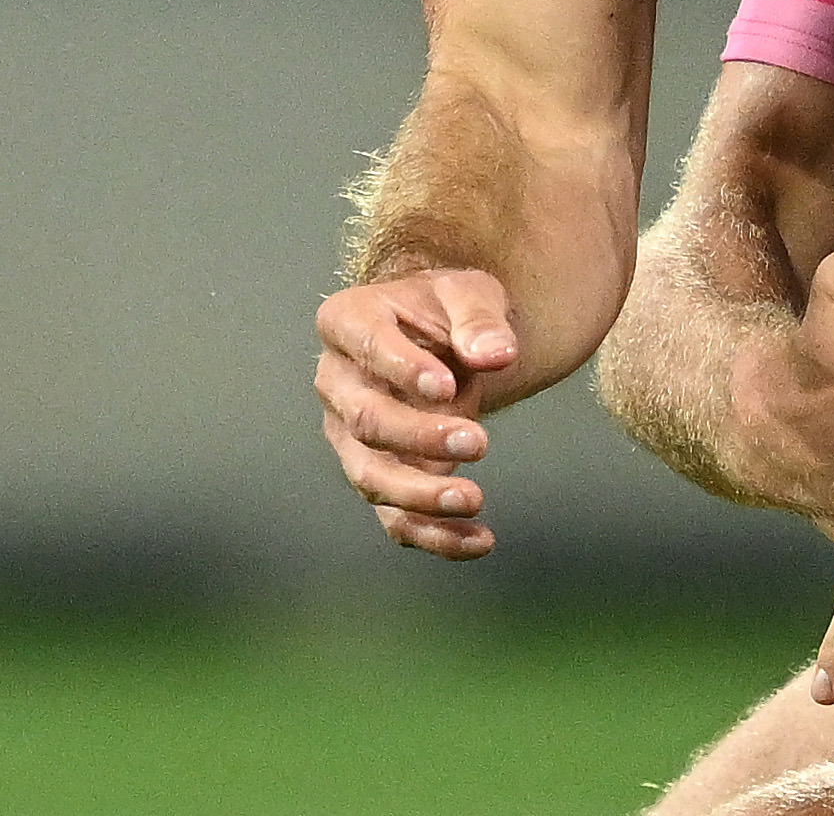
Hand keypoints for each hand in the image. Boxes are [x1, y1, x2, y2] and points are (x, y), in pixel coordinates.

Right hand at [315, 267, 523, 558]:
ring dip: (421, 495)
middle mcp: (337, 383)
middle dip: (419, 437)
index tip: (449, 386)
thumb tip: (496, 355)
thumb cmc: (448, 310)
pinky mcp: (377, 476)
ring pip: (371, 477)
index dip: (402, 369)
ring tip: (474, 500)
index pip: (367, 347)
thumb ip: (480, 320)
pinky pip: (394, 518)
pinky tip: (480, 541)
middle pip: (365, 421)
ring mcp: (350, 437)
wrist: (443, 338)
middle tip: (480, 441)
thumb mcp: (469, 293)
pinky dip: (435, 536)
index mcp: (348, 321)